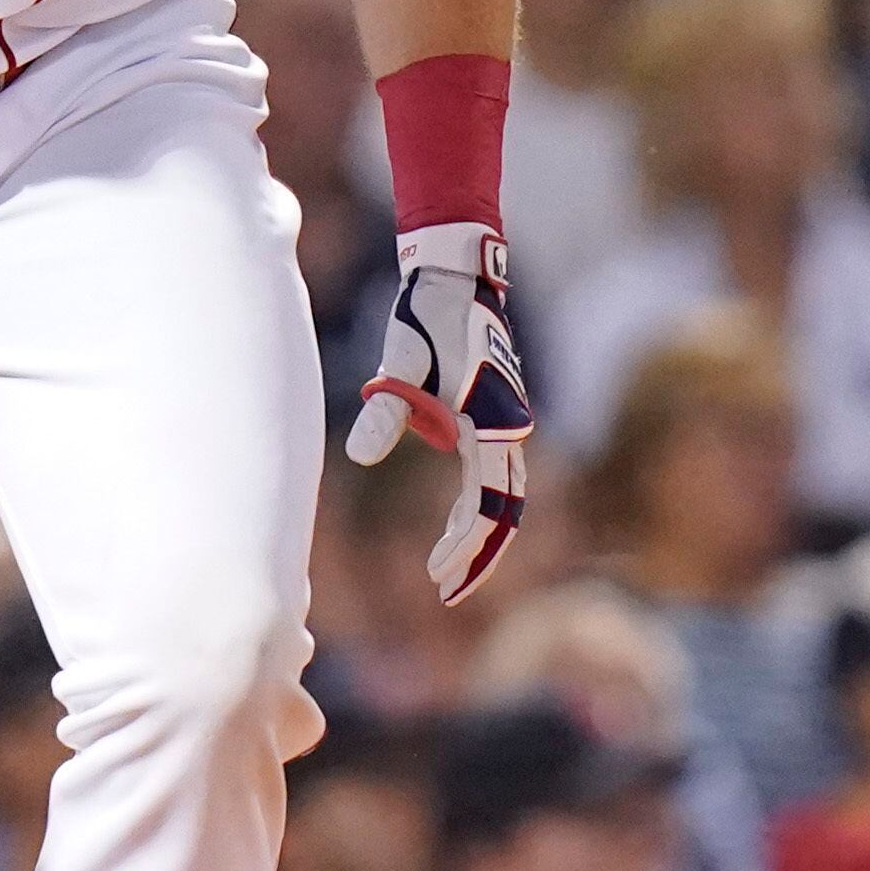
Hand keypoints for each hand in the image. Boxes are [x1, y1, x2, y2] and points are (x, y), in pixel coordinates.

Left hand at [346, 223, 532, 602]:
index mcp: (493, 421)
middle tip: (446, 592)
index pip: (488, 503)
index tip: (438, 575)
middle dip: (479, 554)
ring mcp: (507, 422)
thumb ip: (386, 412)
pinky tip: (454, 526)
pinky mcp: (496, 417)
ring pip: (505, 496)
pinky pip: (494, 475)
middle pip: (506, 509)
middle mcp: (509, 426)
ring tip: (447, 572)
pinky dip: (477, 506)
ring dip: (480, 535)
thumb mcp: (401, 364)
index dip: (467, 544)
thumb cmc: (426, 318)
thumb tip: (360, 457)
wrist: (454, 278)